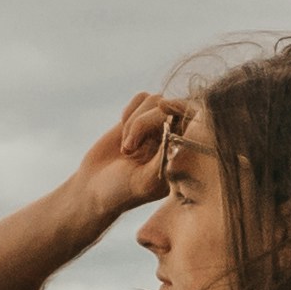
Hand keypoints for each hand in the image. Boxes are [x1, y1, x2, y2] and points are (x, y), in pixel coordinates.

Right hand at [67, 91, 181, 229]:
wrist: (94, 189)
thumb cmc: (121, 192)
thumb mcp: (146, 181)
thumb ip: (163, 157)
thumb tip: (175, 126)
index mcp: (186, 155)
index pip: (196, 121)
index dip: (182, 112)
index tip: (164, 116)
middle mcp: (176, 137)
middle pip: (172, 107)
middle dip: (145, 124)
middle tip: (127, 150)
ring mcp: (159, 125)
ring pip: (155, 100)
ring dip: (135, 122)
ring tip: (126, 149)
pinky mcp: (140, 116)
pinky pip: (142, 97)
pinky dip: (129, 112)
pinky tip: (122, 136)